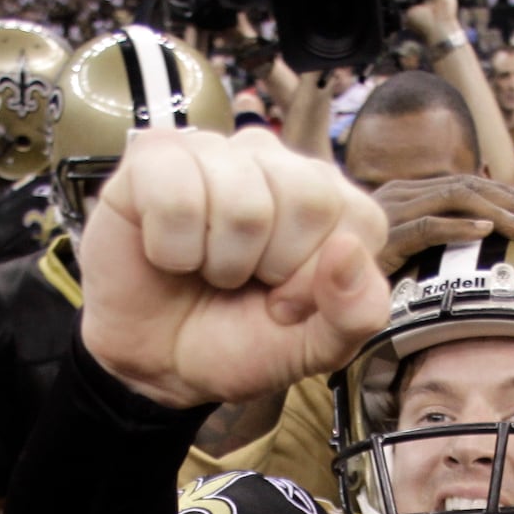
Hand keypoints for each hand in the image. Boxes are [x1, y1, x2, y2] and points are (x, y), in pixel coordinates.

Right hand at [78, 127, 388, 407]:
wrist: (159, 361)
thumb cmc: (240, 341)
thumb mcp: (316, 346)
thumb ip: (358, 312)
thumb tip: (348, 251)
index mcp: (335, 200)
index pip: (359, 219)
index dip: (319, 278)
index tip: (288, 302)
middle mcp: (280, 163)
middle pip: (310, 199)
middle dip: (275, 267)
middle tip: (246, 284)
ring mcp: (217, 151)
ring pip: (243, 204)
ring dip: (221, 262)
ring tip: (209, 270)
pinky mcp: (154, 154)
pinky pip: (176, 198)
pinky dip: (172, 249)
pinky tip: (170, 254)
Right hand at [371, 174, 513, 275]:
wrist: (312, 289)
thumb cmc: (362, 276)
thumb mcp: (406, 253)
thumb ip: (438, 244)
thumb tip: (485, 249)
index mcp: (411, 193)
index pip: (468, 183)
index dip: (507, 194)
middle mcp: (402, 194)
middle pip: (468, 184)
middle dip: (512, 201)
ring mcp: (390, 211)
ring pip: (454, 198)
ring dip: (497, 212)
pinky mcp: (382, 237)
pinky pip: (426, 227)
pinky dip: (458, 228)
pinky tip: (485, 235)